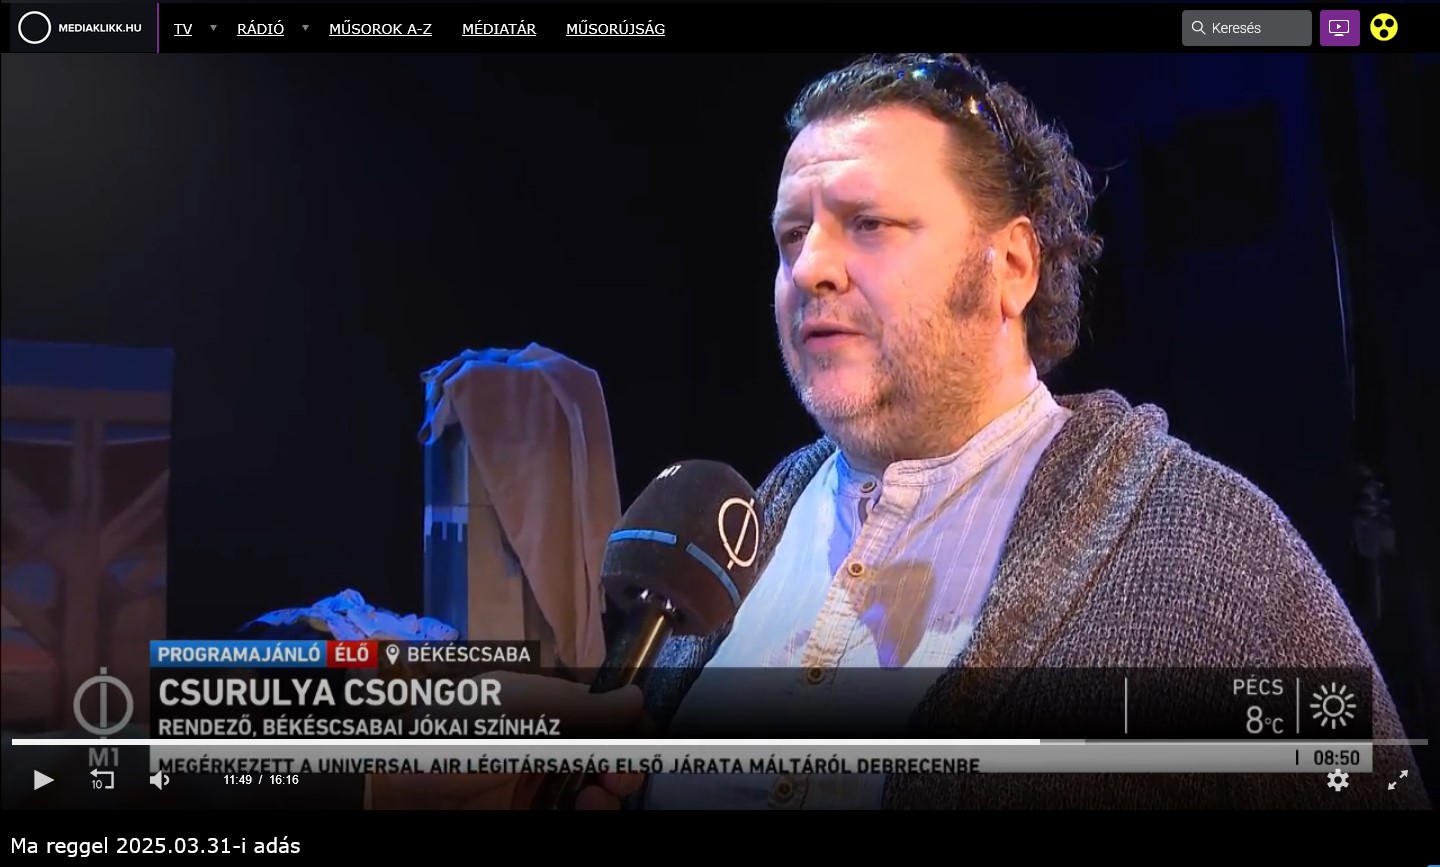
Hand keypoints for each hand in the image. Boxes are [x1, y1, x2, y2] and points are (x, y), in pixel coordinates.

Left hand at [369, 671, 646, 809]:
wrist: (396, 782)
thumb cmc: (463, 731)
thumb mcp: (528, 708)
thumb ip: (587, 708)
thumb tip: (640, 697)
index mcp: (542, 709)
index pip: (599, 719)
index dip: (624, 731)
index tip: (638, 744)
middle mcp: (541, 747)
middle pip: (600, 760)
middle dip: (620, 768)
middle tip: (619, 778)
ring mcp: (530, 787)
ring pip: (589, 795)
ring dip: (607, 797)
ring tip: (597, 799)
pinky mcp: (521, 815)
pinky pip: (565, 813)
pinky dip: (588, 813)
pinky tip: (587, 809)